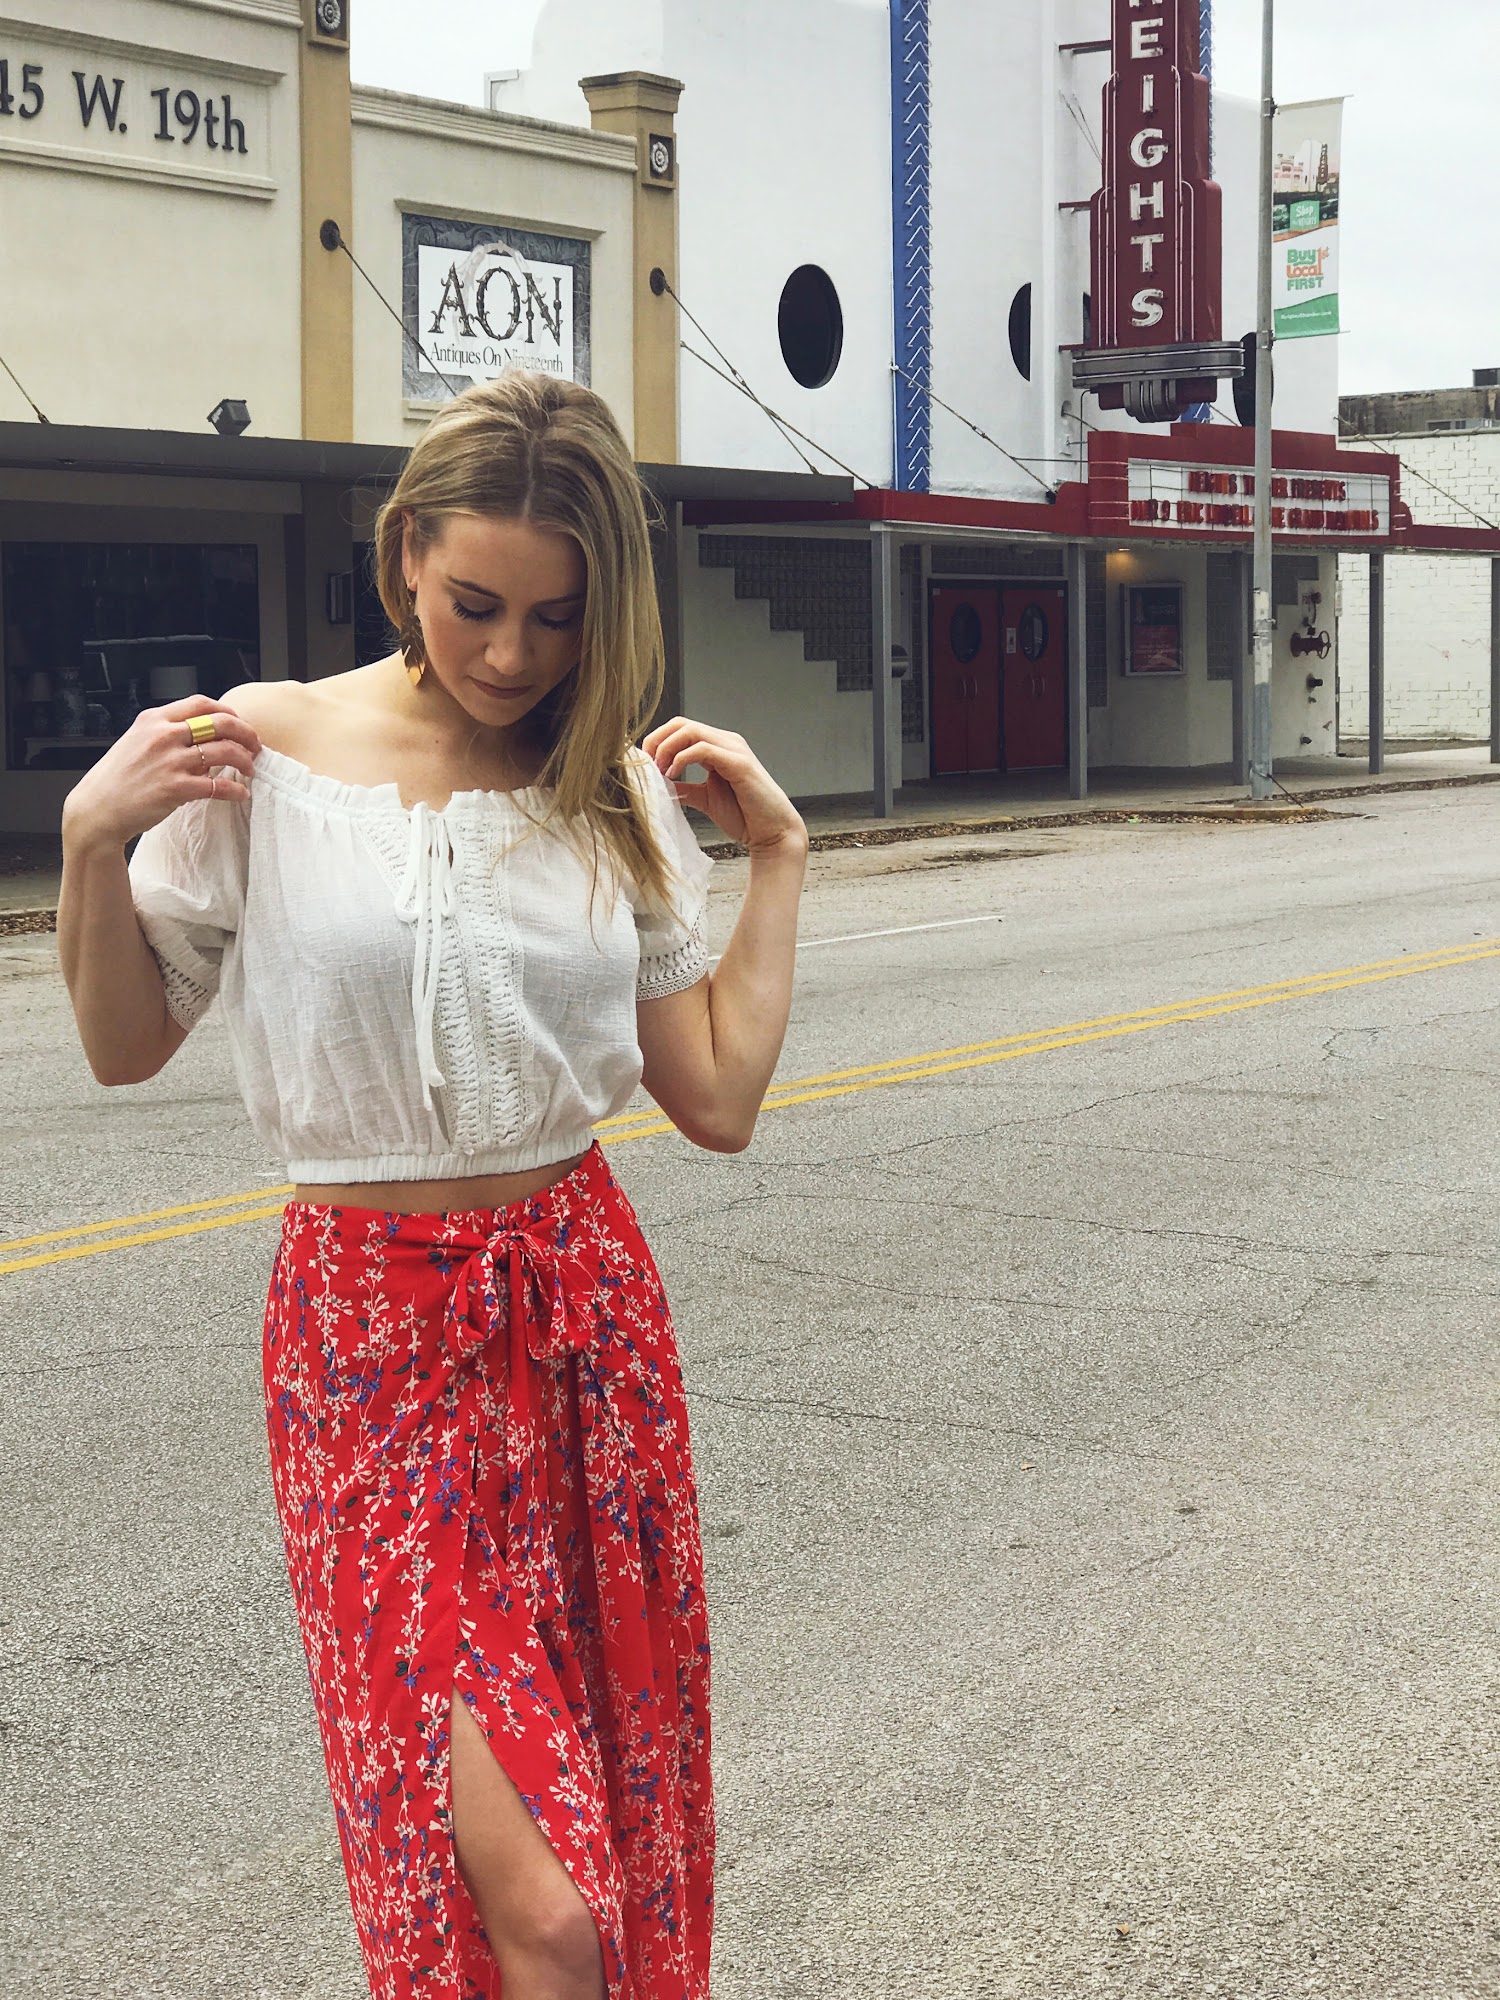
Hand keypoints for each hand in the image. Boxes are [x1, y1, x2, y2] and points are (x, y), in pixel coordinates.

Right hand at [61, 696, 261, 853]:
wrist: (97, 808)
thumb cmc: (118, 779)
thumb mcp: (138, 743)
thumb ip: (170, 736)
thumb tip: (205, 742)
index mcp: (154, 720)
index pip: (201, 703)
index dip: (228, 711)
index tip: (239, 722)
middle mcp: (163, 736)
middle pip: (220, 723)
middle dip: (246, 733)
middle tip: (256, 745)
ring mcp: (170, 762)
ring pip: (224, 752)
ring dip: (245, 760)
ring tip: (251, 769)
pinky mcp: (176, 789)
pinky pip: (218, 785)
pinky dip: (235, 790)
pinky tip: (241, 794)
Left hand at [643, 716, 806, 855]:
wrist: (771, 832)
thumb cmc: (744, 815)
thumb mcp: (704, 798)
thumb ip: (684, 787)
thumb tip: (659, 784)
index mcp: (718, 747)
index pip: (680, 728)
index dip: (657, 741)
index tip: (645, 765)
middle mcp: (726, 742)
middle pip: (681, 723)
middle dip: (657, 741)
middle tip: (647, 765)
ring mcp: (734, 750)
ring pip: (690, 730)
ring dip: (667, 748)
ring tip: (660, 771)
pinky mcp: (739, 763)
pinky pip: (704, 748)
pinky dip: (683, 758)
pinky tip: (674, 773)